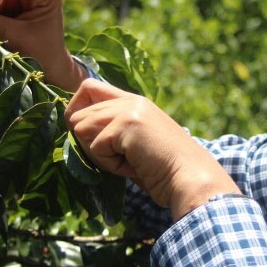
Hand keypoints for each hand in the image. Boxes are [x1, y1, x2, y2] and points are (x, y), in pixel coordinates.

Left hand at [65, 79, 240, 219]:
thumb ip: (112, 130)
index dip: (77, 109)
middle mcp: (130, 101)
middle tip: (117, 158)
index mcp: (134, 102)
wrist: (190, 178)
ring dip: (99, 154)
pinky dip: (111, 165)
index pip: (88, 88)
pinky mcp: (126, 125)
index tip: (85, 135)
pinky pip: (95, 147)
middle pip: (78, 113)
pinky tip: (134, 166)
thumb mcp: (136, 143)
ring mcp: (129, 110)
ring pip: (81, 129)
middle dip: (89, 143)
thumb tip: (75, 130)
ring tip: (127, 161)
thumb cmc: (165, 170)